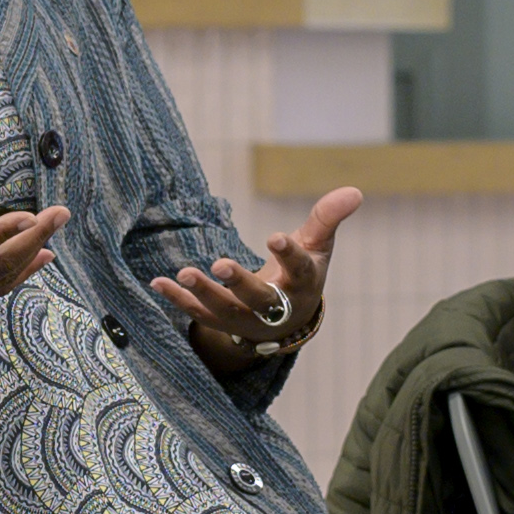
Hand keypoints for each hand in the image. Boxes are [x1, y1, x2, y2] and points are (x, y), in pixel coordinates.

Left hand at [155, 184, 359, 369]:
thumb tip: (354, 190)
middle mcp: (275, 308)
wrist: (286, 322)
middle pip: (258, 299)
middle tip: (219, 264)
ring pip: (224, 311)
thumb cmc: (302, 273)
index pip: (298, 269)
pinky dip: (178, 300)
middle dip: (238, 283)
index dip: (289, 254)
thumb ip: (328, 218)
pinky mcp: (221, 323)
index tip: (276, 236)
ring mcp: (246, 319)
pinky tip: (158, 281)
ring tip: (185, 273)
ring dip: (203, 294)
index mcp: (302, 284)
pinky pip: (197, 314)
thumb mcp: (318, 246)